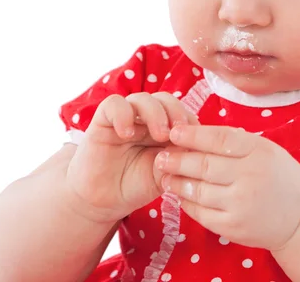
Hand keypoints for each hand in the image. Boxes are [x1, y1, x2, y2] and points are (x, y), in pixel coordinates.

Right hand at [66, 92, 197, 223]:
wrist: (102, 201)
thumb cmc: (136, 185)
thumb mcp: (163, 174)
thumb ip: (178, 159)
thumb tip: (196, 146)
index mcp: (166, 127)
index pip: (182, 112)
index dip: (190, 121)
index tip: (197, 139)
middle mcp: (147, 118)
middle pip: (166, 100)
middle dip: (176, 113)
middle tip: (177, 134)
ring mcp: (126, 116)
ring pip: (143, 98)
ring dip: (155, 113)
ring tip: (159, 134)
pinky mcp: (104, 119)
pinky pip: (114, 104)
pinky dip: (123, 114)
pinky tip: (127, 133)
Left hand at [154, 125, 299, 250]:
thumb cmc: (279, 176)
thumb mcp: (265, 149)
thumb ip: (235, 142)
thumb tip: (196, 133)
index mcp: (259, 151)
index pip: (220, 140)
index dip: (193, 135)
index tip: (174, 131)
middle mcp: (250, 177)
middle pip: (204, 165)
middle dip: (177, 159)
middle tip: (161, 155)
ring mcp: (241, 204)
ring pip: (198, 190)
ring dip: (177, 181)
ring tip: (164, 173)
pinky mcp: (233, 227)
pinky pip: (201, 213)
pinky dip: (186, 202)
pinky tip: (179, 194)